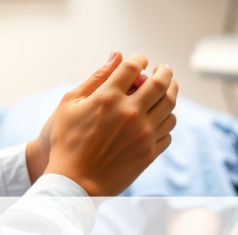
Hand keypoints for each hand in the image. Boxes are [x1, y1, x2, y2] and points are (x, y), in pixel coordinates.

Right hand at [26, 52, 177, 195]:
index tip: (141, 60)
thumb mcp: (71, 103)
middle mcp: (130, 112)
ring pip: (170, 107)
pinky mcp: (149, 152)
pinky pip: (168, 131)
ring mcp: (143, 134)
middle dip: (165, 72)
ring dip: (171, 94)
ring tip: (166, 91)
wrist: (75, 182)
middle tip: (164, 69)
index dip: (140, 59)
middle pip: (161, 83)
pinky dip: (166, 120)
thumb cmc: (67, 140)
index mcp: (108, 97)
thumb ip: (96, 77)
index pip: (134, 67)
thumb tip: (117, 55)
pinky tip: (158, 119)